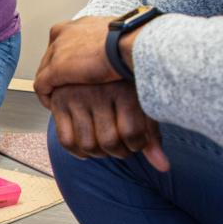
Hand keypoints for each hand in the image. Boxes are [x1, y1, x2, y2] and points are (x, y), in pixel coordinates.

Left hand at [34, 16, 125, 102]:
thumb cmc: (130, 41)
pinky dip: (46, 97)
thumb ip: (107, 45)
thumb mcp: (116, 38)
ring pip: (44, 71)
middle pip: (51, 57)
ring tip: (57, 102)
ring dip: (50, 87)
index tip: (73, 73)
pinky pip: (41, 86)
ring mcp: (56, 51)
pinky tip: (53, 107)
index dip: (67, 60)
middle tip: (63, 90)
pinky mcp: (54, 69)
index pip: (63, 43)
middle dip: (56, 74)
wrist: (126, 44)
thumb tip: (114, 54)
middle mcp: (61, 34)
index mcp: (76, 25)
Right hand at [47, 82, 170, 169]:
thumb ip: (152, 135)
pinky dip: (78, 151)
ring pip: (88, 144)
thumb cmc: (127, 83)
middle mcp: (98, 91)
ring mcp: (76, 97)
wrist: (100, 56)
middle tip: (123, 147)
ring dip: (99, 154)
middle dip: (119, 152)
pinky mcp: (59, 102)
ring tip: (107, 147)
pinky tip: (88, 147)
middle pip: (109, 141)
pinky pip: (66, 140)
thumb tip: (163, 167)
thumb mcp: (142, 102)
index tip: (138, 142)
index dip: (138, 145)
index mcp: (123, 88)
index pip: (132, 133)